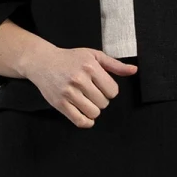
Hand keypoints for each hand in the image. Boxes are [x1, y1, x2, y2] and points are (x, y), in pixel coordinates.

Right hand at [23, 43, 137, 127]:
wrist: (42, 62)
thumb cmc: (69, 58)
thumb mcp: (93, 55)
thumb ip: (115, 65)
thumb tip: (133, 70)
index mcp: (90, 67)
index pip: (113, 91)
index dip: (109, 90)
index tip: (101, 86)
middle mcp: (79, 79)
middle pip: (104, 103)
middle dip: (100, 100)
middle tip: (91, 92)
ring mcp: (68, 93)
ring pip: (93, 113)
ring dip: (93, 110)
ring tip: (86, 101)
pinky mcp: (60, 104)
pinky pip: (80, 121)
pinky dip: (86, 121)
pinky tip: (84, 114)